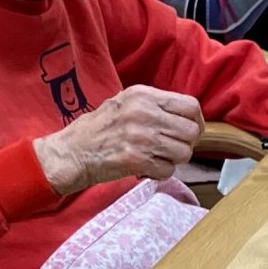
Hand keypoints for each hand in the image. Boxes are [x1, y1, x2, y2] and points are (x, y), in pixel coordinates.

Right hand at [34, 85, 203, 197]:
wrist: (71, 153)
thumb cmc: (99, 129)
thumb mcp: (125, 103)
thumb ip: (155, 106)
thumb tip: (188, 118)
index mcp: (143, 95)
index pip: (190, 106)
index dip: (196, 122)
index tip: (190, 131)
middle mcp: (144, 113)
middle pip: (191, 132)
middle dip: (186, 144)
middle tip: (172, 148)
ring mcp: (141, 137)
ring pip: (183, 153)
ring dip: (174, 160)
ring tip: (157, 157)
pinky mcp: (136, 160)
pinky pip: (168, 170)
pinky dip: (160, 173)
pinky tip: (146, 167)